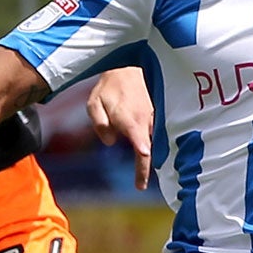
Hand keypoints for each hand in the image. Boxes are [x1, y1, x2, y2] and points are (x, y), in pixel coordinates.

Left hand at [87, 66, 153, 190]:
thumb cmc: (110, 86)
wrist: (131, 66)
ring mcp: (155, 119)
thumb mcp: (94, 103)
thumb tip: (110, 141)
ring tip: (141, 173)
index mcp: (131, 121)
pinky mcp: (158, 116)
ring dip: (148, 155)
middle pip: (149, 151)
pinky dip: (151, 143)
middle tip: (139, 185)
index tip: (140, 182)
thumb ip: (100, 123)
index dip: (143, 165)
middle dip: (144, 168)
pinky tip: (147, 148)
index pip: (142, 148)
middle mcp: (146, 122)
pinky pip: (156, 134)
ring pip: (153, 143)